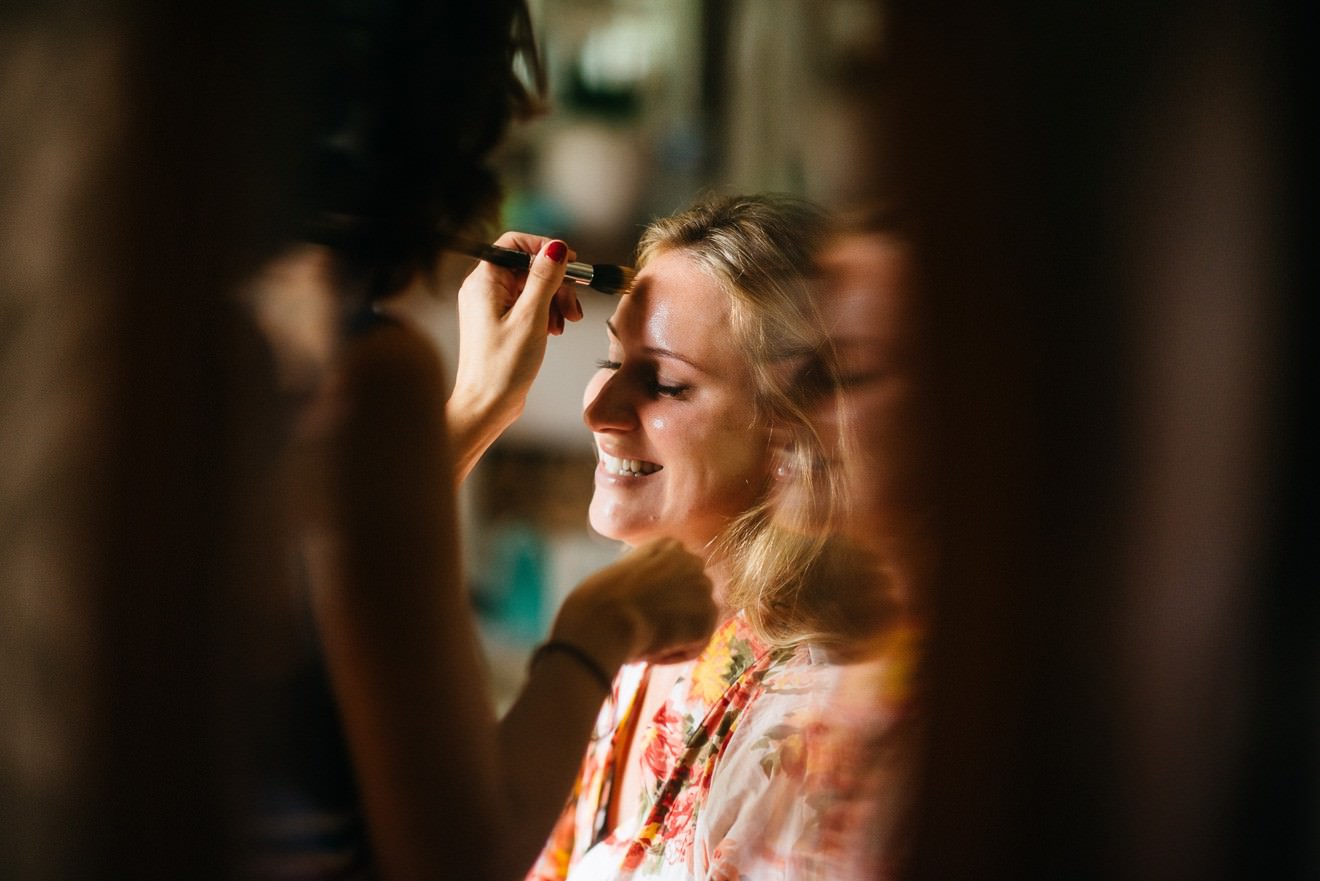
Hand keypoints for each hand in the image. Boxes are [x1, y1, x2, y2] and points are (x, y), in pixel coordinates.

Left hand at [446, 233, 582, 481]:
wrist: (486, 406)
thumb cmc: (501, 369)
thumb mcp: (531, 318)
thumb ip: (544, 279)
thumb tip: (557, 249)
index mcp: (484, 282)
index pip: (515, 244)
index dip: (545, 249)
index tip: (570, 263)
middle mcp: (484, 290)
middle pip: (528, 268)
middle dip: (556, 284)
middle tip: (573, 305)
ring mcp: (491, 307)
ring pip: (531, 288)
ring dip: (554, 301)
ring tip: (565, 324)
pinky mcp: (500, 323)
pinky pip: (528, 306)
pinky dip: (546, 314)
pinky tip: (554, 331)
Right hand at [549, 538, 718, 671]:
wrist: (604, 619)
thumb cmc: (598, 600)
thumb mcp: (621, 574)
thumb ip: (646, 579)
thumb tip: (650, 599)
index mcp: (668, 546)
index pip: (678, 573)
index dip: (660, 598)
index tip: (640, 610)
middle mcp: (691, 562)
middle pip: (692, 596)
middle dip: (674, 615)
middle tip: (646, 631)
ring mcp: (702, 589)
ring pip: (695, 622)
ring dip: (674, 637)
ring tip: (645, 643)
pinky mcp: (706, 619)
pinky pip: (696, 645)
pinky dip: (675, 655)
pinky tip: (652, 653)